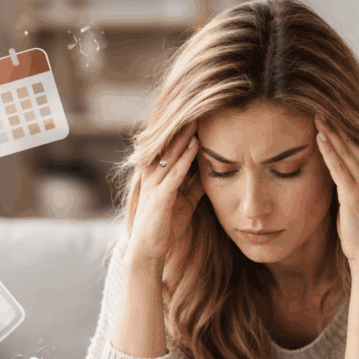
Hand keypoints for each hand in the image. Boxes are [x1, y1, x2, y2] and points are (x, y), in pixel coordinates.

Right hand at [125, 120, 204, 265]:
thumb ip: (193, 185)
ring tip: (199, 118)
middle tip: (198, 106)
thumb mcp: (184, 201)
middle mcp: (152, 175)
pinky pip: (174, 173)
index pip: (168, 148)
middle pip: (168, 145)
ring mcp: (154, 185)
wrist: (149, 251)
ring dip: (185, 136)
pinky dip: (185, 159)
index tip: (197, 114)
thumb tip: (209, 172)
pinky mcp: (160, 197)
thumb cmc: (165, 226)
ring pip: (170, 154)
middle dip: (183, 126)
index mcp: (156, 174)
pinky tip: (196, 146)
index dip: (181, 131)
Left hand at [313, 114, 358, 266]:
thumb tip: (331, 172)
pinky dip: (328, 151)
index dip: (342, 130)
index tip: (328, 115)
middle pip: (351, 144)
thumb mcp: (352, 202)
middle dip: (336, 125)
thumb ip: (345, 184)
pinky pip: (339, 168)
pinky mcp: (354, 195)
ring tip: (316, 116)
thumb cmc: (358, 231)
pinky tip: (319, 138)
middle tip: (320, 106)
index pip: (356, 147)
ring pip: (345, 152)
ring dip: (330, 132)